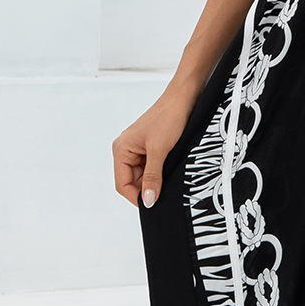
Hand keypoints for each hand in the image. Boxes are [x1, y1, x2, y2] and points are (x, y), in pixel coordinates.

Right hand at [112, 89, 194, 208]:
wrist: (183, 99)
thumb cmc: (168, 117)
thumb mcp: (159, 150)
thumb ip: (152, 177)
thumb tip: (148, 201)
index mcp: (121, 150)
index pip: (122, 184)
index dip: (136, 197)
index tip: (153, 205)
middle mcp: (126, 150)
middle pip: (132, 182)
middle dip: (147, 189)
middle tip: (164, 193)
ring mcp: (138, 150)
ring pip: (144, 176)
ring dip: (155, 180)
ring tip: (169, 176)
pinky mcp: (150, 149)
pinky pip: (152, 168)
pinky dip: (160, 173)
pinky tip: (170, 169)